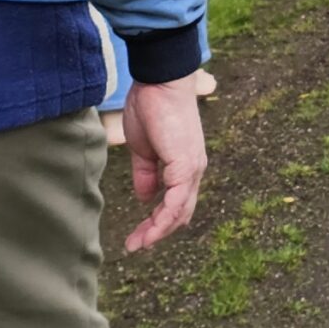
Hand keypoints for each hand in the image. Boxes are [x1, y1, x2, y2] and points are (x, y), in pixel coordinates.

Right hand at [124, 77, 208, 249]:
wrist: (159, 82)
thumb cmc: (151, 108)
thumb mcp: (143, 149)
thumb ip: (146, 174)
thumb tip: (145, 198)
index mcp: (184, 167)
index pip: (176, 204)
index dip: (157, 222)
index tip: (136, 236)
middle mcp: (193, 171)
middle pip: (180, 213)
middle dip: (157, 232)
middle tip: (135, 246)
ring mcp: (192, 168)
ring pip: (180, 212)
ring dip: (158, 231)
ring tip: (137, 245)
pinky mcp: (185, 164)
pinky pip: (177, 200)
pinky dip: (164, 219)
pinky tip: (149, 231)